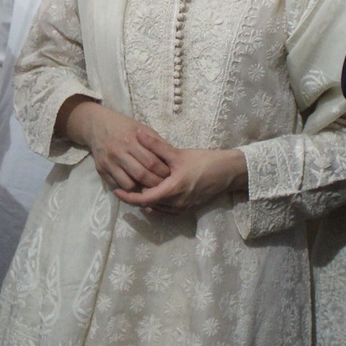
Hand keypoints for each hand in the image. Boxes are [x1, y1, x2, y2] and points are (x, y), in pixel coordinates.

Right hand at [63, 99, 171, 191]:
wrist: (97, 125)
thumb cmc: (123, 126)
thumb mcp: (141, 128)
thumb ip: (156, 142)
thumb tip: (172, 157)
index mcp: (131, 140)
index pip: (151, 161)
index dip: (162, 171)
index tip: (170, 175)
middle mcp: (118, 152)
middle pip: (141, 175)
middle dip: (155, 183)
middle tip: (163, 186)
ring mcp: (108, 163)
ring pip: (128, 184)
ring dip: (141, 189)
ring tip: (149, 188)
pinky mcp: (101, 170)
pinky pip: (117, 186)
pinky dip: (127, 189)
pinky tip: (135, 186)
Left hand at [113, 138, 246, 214]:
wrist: (229, 172)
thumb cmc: (205, 161)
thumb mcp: (179, 153)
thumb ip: (156, 146)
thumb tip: (138, 134)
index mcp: (172, 190)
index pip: (143, 199)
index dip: (127, 197)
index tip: (116, 191)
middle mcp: (176, 204)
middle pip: (148, 205)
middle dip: (136, 197)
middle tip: (125, 184)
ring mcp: (183, 208)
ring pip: (157, 209)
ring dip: (147, 200)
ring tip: (137, 187)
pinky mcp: (189, 208)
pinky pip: (167, 210)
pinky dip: (158, 203)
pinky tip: (154, 192)